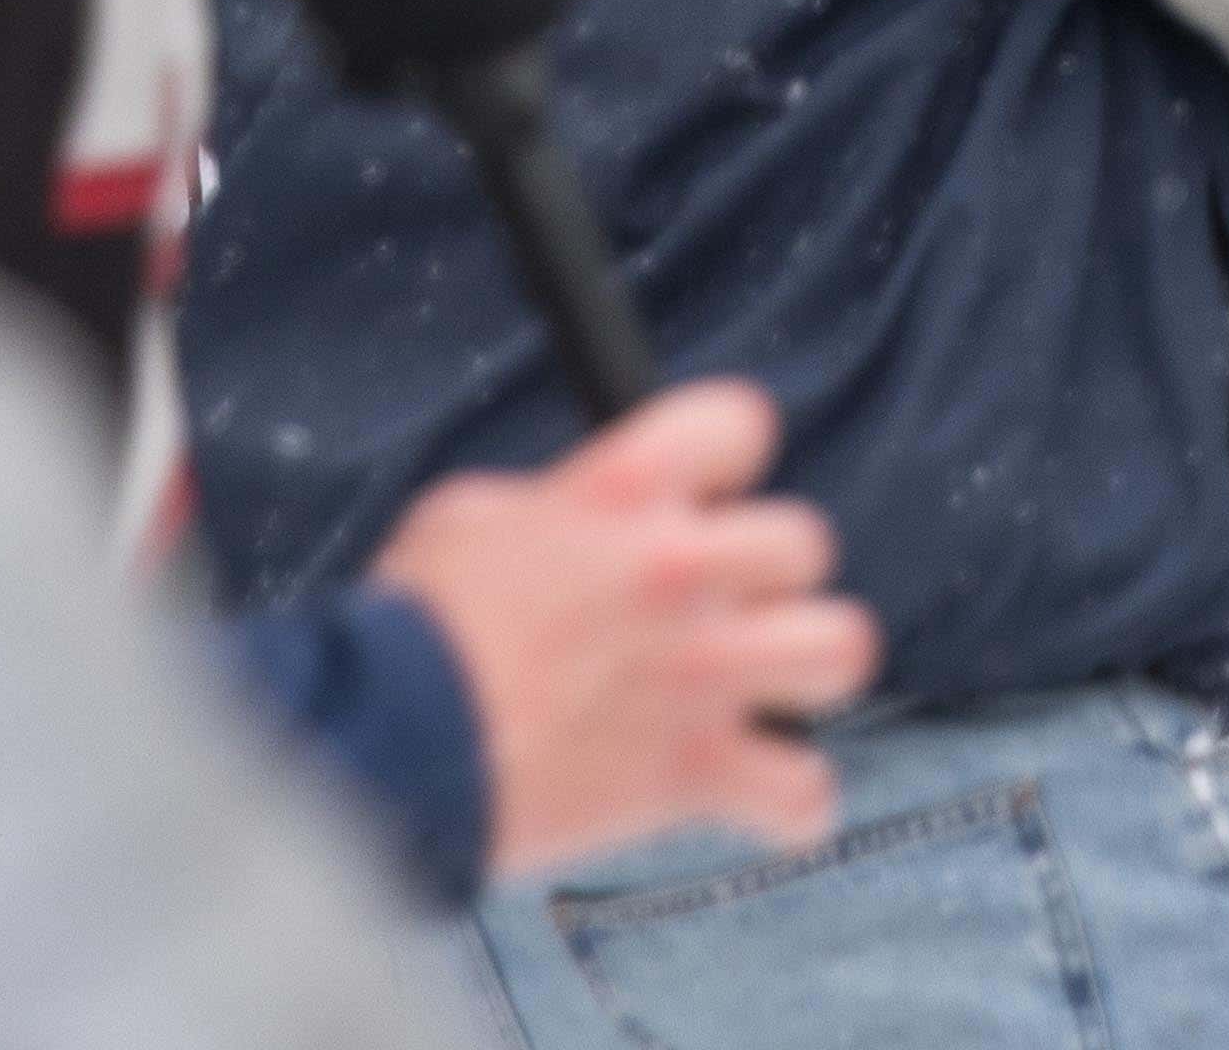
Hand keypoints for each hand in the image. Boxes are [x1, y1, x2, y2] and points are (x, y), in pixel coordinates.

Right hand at [370, 377, 876, 882]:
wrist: (387, 750)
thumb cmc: (410, 631)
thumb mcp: (467, 515)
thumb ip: (548, 503)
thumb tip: (571, 515)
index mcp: (624, 489)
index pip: (739, 424)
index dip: (726, 457)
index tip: (709, 489)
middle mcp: (681, 569)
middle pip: (806, 541)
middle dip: (769, 573)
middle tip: (720, 604)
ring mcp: (701, 673)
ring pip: (841, 648)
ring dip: (811, 666)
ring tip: (772, 682)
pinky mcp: (694, 774)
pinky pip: (802, 794)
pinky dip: (790, 804)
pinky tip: (760, 796)